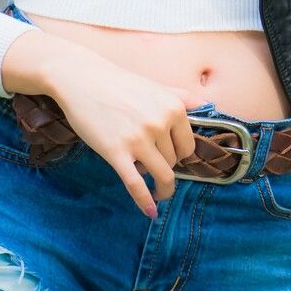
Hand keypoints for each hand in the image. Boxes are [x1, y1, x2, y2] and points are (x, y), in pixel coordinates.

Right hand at [44, 53, 213, 217]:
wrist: (82, 79)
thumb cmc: (120, 84)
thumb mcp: (156, 87)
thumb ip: (183, 97)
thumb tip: (208, 105)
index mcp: (173, 108)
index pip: (188, 146)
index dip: (179, 155)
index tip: (170, 158)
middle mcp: (160, 123)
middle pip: (173, 162)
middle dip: (165, 166)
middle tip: (152, 165)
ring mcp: (138, 139)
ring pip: (161, 175)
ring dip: (161, 188)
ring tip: (158, 192)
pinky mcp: (116, 152)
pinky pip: (136, 184)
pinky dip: (144, 200)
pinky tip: (150, 211)